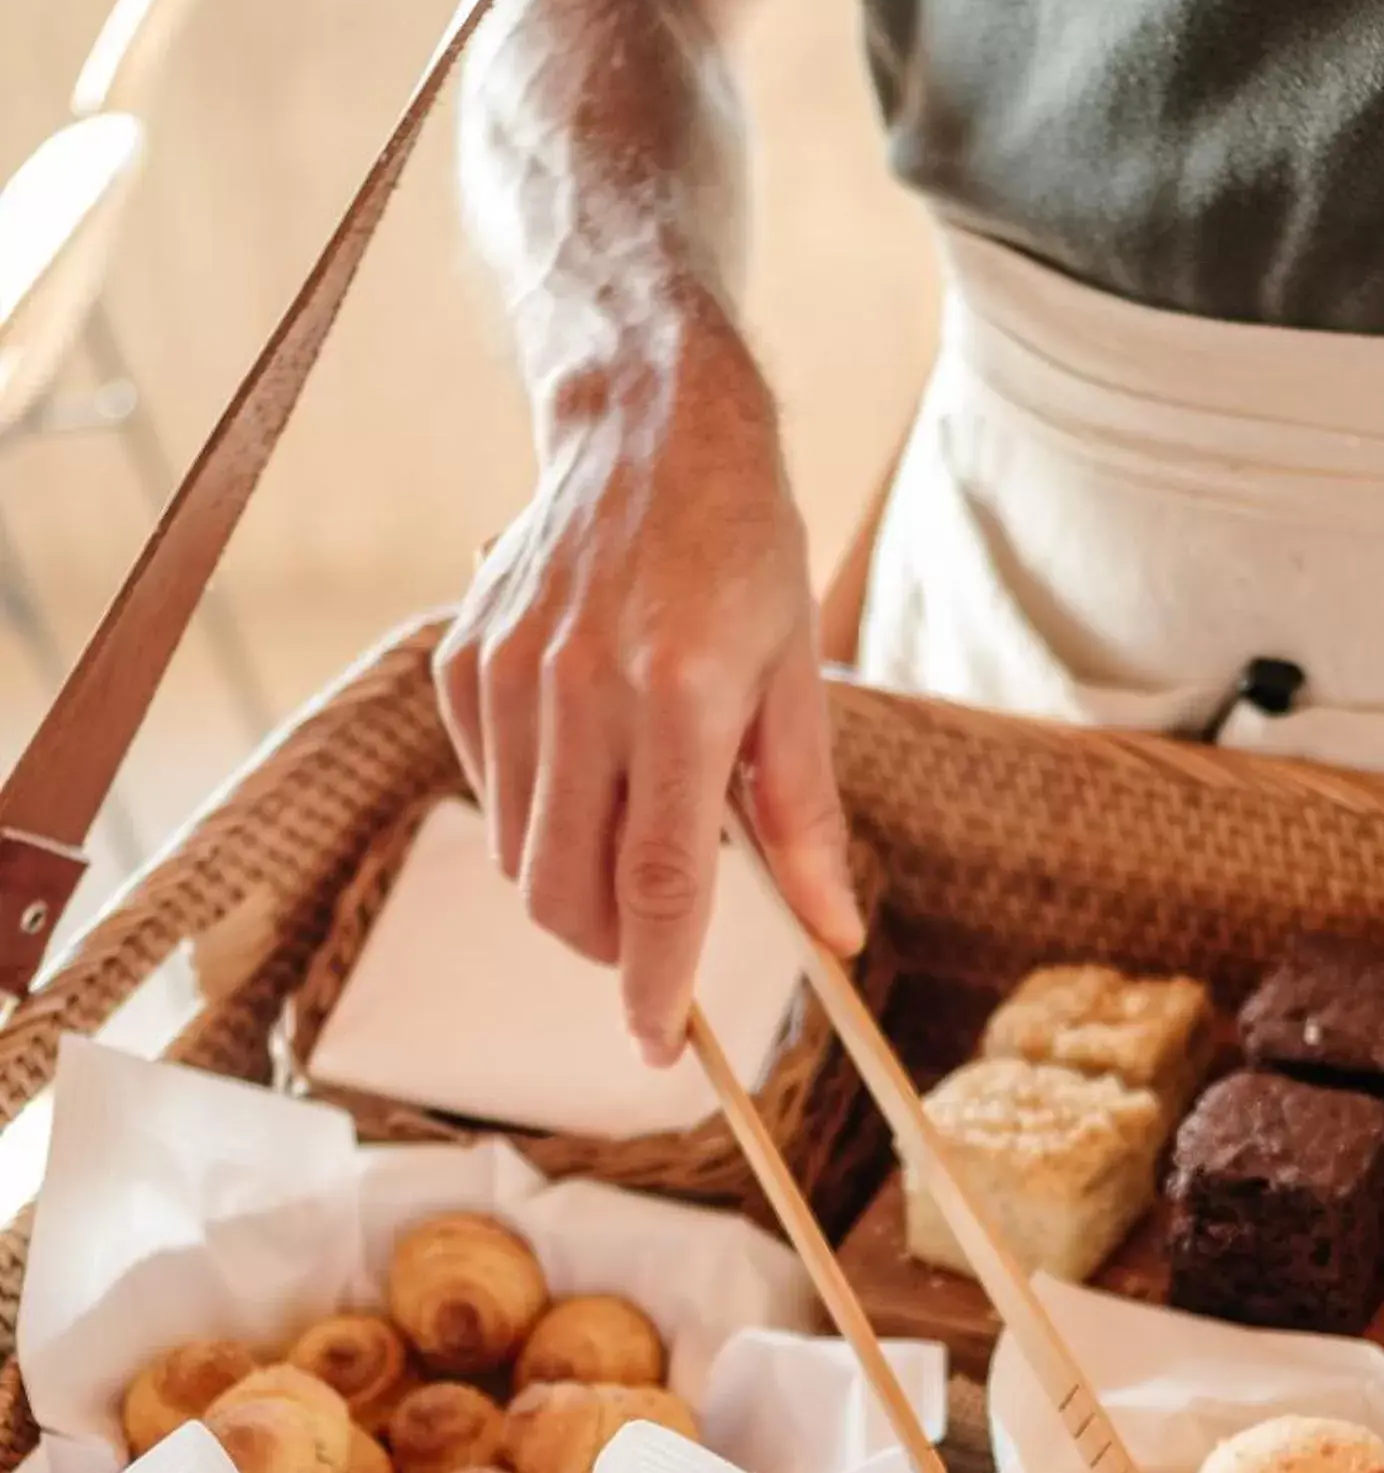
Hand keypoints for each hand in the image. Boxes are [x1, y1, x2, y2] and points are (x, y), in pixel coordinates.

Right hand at [434, 299, 861, 1061]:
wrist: (644, 426)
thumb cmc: (739, 551)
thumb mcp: (797, 676)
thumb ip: (805, 818)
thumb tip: (834, 937)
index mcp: (679, 694)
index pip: (659, 882)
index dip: (657, 980)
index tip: (663, 1046)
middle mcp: (580, 686)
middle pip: (569, 892)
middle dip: (610, 950)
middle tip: (657, 946)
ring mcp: (508, 672)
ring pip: (519, 854)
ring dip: (572, 882)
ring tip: (631, 823)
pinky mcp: (460, 660)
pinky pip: (486, 790)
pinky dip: (534, 811)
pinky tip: (582, 758)